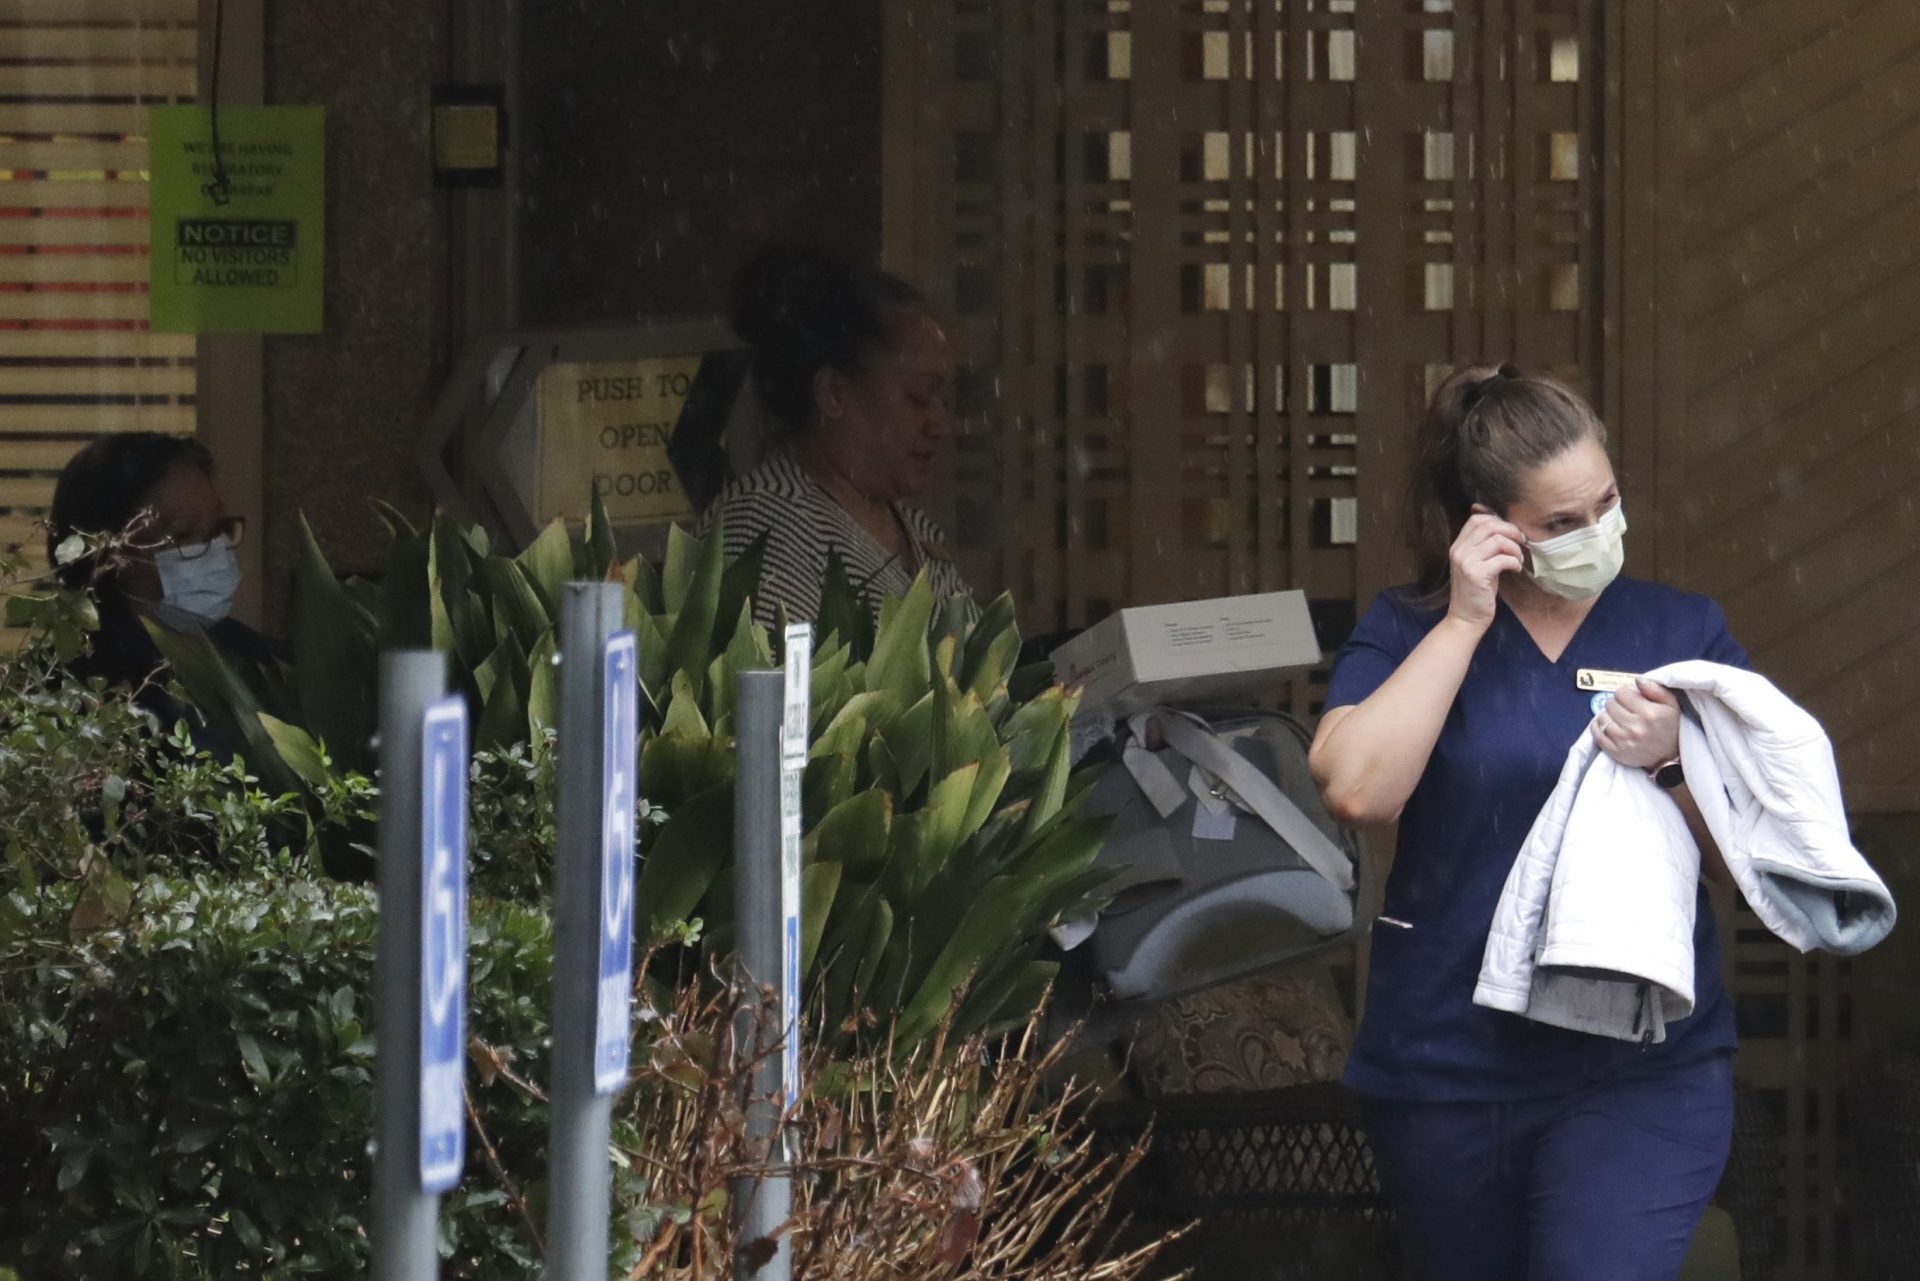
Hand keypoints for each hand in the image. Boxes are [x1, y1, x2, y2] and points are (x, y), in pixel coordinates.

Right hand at [1446, 510, 1527, 630]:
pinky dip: (1514, 562)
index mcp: (1458, 546)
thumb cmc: (1477, 591)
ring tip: (1518, 559)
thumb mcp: (1477, 564)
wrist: (1466, 618)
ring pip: (1498, 540)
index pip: (1477, 519)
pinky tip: (1515, 569)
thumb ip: (1484, 546)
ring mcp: (1466, 562)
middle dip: (1511, 531)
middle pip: (1489, 525)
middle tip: (1521, 542)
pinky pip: (1502, 559)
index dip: (1498, 521)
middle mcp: (1459, 551)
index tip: (1510, 533)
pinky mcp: (1476, 575)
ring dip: (1515, 548)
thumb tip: (1505, 527)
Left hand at [1593, 678, 1681, 770]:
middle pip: (1610, 704)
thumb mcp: (1671, 705)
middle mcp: (1635, 727)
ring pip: (1602, 717)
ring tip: (1618, 718)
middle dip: (1616, 703)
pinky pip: (1597, 734)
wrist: (1671, 758)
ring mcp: (1624, 741)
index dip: (1625, 693)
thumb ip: (1655, 689)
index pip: (1621, 693)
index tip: (1630, 698)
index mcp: (1649, 713)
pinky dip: (1598, 727)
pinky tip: (1607, 725)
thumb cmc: (1671, 728)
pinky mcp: (1616, 752)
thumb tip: (1637, 680)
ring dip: (1608, 715)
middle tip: (1625, 708)